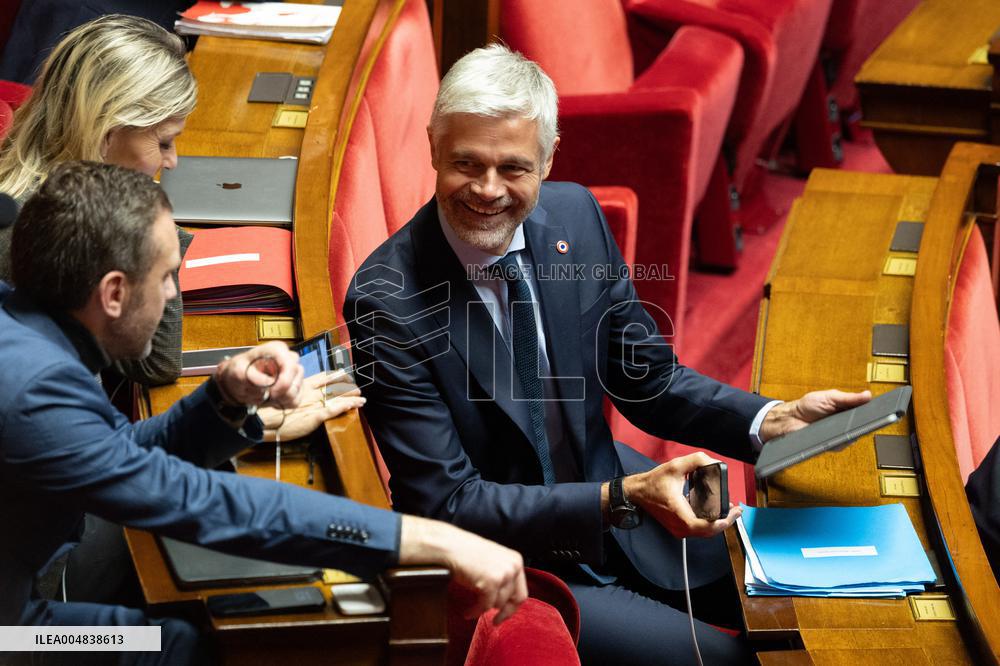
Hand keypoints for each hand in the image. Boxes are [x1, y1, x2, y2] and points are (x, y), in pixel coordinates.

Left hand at [214, 341, 303, 409]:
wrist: (239, 380)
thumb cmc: (240, 371)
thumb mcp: (238, 371)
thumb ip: (251, 376)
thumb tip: (268, 383)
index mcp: (277, 350)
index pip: (290, 366)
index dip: (283, 383)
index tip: (270, 393)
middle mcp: (289, 359)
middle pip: (295, 380)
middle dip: (280, 393)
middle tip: (265, 395)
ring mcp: (295, 373)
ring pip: (296, 392)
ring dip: (280, 399)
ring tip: (266, 397)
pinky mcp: (296, 386)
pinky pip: (296, 400)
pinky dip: (283, 404)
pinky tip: (272, 399)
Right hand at [257, 371, 365, 440]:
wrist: (262, 419)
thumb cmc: (268, 410)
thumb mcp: (282, 396)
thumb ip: (293, 393)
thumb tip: (299, 393)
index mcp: (302, 386)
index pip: (323, 377)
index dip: (335, 376)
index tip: (344, 374)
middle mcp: (310, 393)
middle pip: (333, 387)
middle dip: (347, 387)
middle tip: (357, 387)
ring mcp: (313, 404)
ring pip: (337, 397)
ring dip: (351, 397)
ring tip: (361, 398)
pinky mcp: (315, 416)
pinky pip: (334, 409)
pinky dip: (346, 406)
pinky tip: (355, 405)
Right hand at [399, 516, 526, 624]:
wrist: (450, 546)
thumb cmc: (467, 553)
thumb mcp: (493, 562)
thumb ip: (503, 577)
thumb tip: (505, 601)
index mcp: (516, 560)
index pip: (521, 591)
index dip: (513, 607)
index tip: (504, 615)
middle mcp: (513, 567)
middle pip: (514, 600)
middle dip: (503, 613)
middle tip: (493, 621)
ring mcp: (503, 574)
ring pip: (498, 604)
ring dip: (484, 609)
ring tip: (472, 609)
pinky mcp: (490, 583)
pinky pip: (485, 606)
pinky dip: (475, 612)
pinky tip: (467, 612)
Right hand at [621, 452, 740, 538]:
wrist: (637, 492)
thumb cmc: (653, 482)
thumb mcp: (675, 466)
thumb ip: (696, 460)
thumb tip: (714, 462)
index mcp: (680, 514)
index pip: (705, 526)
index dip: (722, 522)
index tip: (732, 512)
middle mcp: (679, 526)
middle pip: (708, 531)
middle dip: (725, 521)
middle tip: (736, 510)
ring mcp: (678, 529)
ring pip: (704, 532)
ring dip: (717, 523)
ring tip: (728, 511)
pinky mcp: (678, 528)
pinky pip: (698, 530)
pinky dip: (708, 523)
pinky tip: (715, 513)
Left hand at [758, 389, 871, 442]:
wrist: (791, 419)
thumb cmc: (809, 405)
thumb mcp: (829, 397)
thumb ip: (848, 398)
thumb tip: (868, 395)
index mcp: (848, 410)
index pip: (867, 412)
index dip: (879, 411)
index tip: (890, 408)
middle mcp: (847, 424)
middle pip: (865, 425)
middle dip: (873, 421)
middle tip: (880, 417)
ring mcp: (841, 435)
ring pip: (856, 436)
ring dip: (859, 431)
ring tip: (863, 425)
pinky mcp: (833, 444)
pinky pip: (843, 444)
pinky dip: (844, 440)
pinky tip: (846, 435)